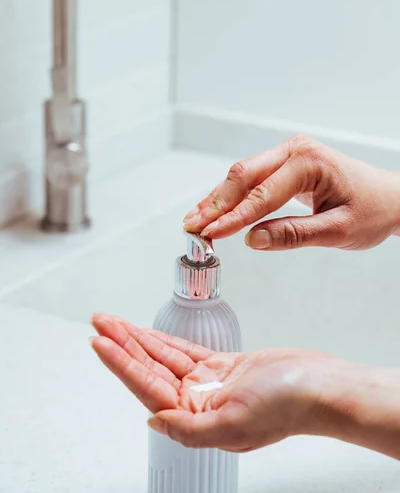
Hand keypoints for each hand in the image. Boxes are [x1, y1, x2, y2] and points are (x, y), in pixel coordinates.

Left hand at [90, 313, 334, 450]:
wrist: (317, 385)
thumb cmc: (284, 406)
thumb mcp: (232, 424)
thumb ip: (188, 429)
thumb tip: (152, 421)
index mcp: (195, 419)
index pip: (147, 386)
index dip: (121, 363)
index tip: (101, 343)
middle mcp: (198, 402)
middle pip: (149, 368)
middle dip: (123, 344)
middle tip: (100, 322)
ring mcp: (210, 382)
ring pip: (164, 356)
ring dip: (139, 338)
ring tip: (114, 322)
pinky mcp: (224, 365)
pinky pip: (186, 350)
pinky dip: (166, 340)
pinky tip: (148, 334)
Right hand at [183, 135, 399, 250]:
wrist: (388, 199)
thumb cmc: (371, 210)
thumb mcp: (337, 231)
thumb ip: (293, 235)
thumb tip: (252, 240)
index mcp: (309, 162)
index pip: (261, 194)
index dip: (233, 218)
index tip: (210, 234)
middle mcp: (295, 151)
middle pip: (243, 175)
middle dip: (216, 204)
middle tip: (192, 227)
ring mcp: (288, 155)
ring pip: (242, 175)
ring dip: (218, 199)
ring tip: (195, 220)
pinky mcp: (285, 164)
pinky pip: (252, 178)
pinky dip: (231, 196)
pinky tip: (214, 209)